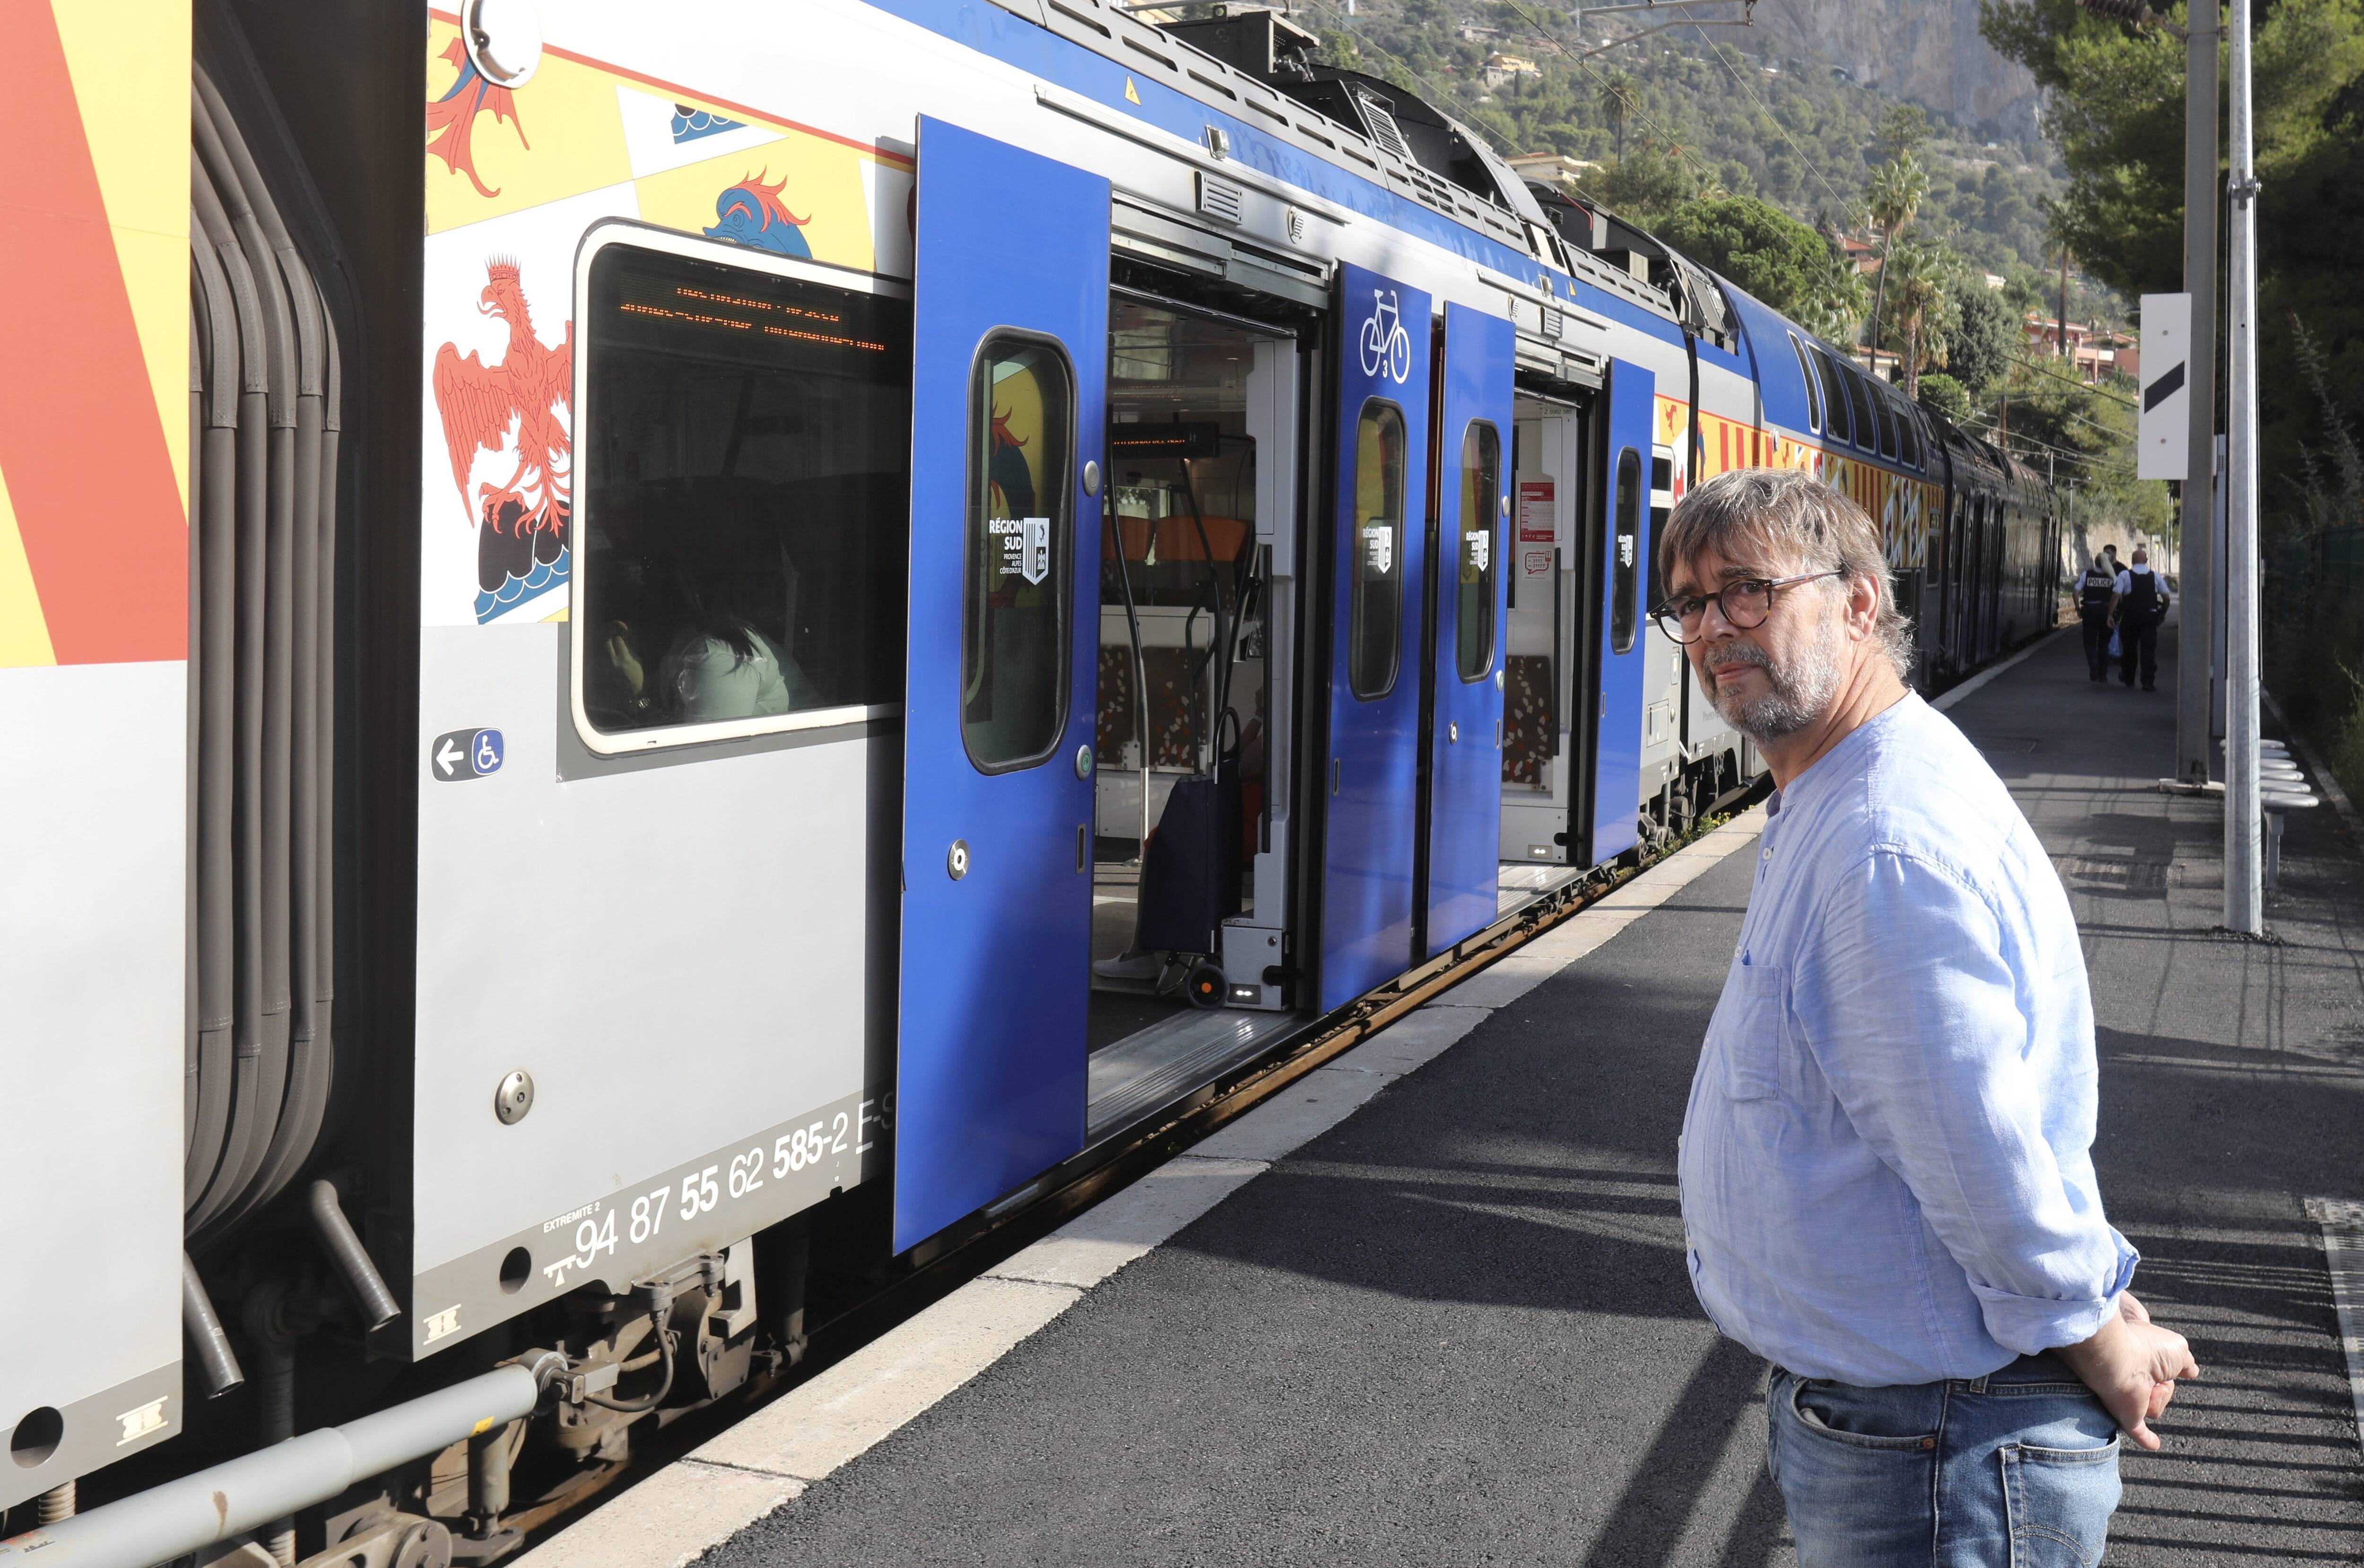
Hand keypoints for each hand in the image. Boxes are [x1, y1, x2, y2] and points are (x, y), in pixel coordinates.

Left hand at [2056, 1293, 2198, 1449]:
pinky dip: (2146, 1438)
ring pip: (2156, 1408)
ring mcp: (2128, 1397)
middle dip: (2164, 1384)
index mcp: (2141, 1357)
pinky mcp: (2126, 1415)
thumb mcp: (2178, 1349)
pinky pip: (2137, 1431)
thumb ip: (2185, 1361)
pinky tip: (2153, 1444)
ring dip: (2159, 1399)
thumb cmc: (2147, 1348)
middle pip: (2159, 1390)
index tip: (2161, 1367)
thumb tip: (2192, 1370)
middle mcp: (2132, 1377)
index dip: (2161, 1367)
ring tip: (2148, 1387)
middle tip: (2155, 1374)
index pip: (2155, 1368)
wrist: (2119, 1358)